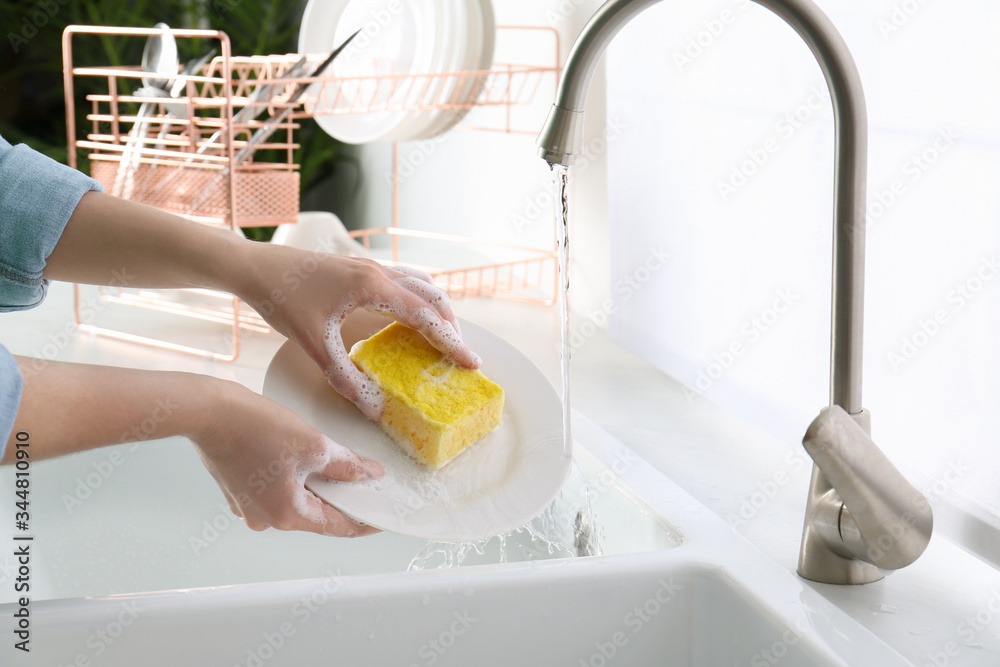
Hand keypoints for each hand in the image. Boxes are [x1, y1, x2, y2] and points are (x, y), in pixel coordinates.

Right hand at [192, 380, 383, 536]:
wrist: (209, 412)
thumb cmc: (254, 428)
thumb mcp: (314, 445)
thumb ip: (346, 464)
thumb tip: (368, 474)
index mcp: (286, 515)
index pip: (337, 526)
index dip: (363, 521)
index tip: (380, 519)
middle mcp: (265, 518)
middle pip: (316, 514)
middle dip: (340, 498)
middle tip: (362, 482)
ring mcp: (249, 507)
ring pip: (296, 501)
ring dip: (316, 486)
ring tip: (332, 463)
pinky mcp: (240, 491)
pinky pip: (277, 491)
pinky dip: (294, 479)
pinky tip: (301, 458)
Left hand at [235, 244, 480, 418]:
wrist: (256, 266)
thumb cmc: (281, 299)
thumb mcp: (312, 343)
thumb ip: (344, 377)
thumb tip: (373, 407)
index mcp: (372, 287)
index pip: (425, 316)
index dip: (451, 341)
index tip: (470, 362)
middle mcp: (378, 272)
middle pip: (432, 297)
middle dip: (451, 326)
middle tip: (460, 356)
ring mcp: (370, 267)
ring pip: (421, 285)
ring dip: (437, 311)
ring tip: (443, 339)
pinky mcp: (360, 269)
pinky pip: (404, 282)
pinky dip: (418, 300)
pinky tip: (410, 319)